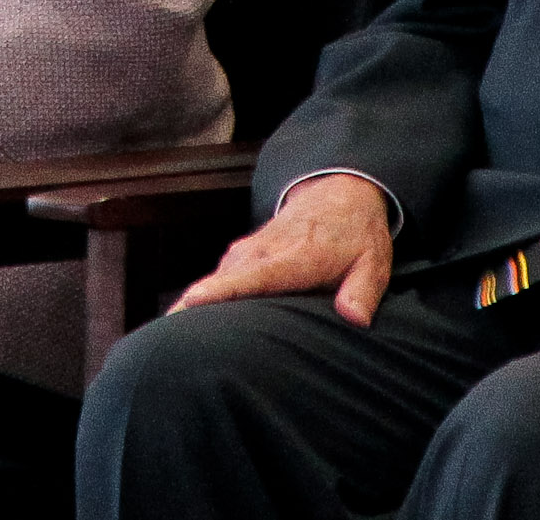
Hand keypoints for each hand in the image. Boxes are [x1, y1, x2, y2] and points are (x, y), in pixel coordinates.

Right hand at [172, 173, 396, 325]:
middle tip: (167, 346)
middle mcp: (263, 252)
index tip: (191, 303)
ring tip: (172, 343)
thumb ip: (362, 292)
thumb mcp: (372, 263)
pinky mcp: (242, 255)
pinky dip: (205, 299)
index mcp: (294, 257)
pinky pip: (219, 279)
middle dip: (191, 309)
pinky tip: (191, 324)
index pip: (253, 277)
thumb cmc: (355, 234)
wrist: (337, 193)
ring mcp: (248, 251)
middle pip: (220, 282)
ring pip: (216, 281)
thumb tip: (354, 319)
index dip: (222, 292)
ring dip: (194, 308)